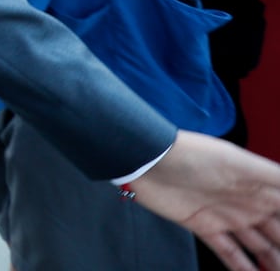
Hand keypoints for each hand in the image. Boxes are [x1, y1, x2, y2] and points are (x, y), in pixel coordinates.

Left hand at [130, 131, 279, 269]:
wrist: (148, 160)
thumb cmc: (192, 155)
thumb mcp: (239, 163)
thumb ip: (274, 177)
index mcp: (259, 187)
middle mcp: (246, 203)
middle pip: (277, 232)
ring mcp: (225, 216)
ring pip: (258, 246)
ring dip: (271, 261)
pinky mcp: (204, 226)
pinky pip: (228, 252)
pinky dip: (240, 266)